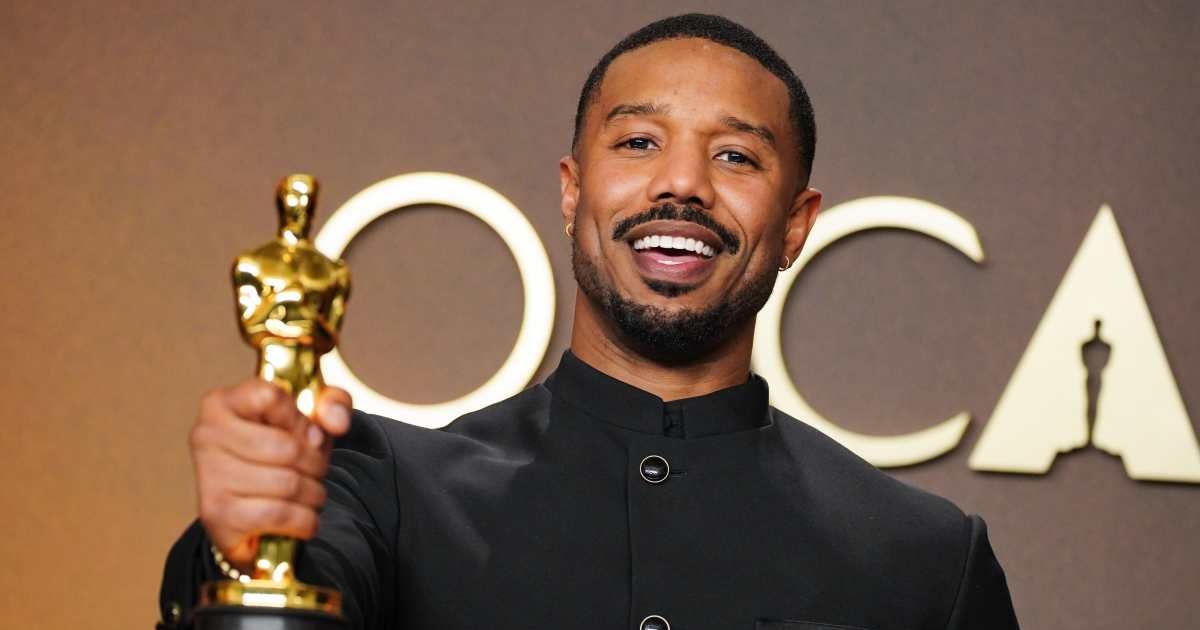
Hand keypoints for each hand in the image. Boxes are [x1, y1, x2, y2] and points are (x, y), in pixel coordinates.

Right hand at [189, 379, 351, 571]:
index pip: (271, 397)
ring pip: (288, 484)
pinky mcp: (217, 515)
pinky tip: (301, 517)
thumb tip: (337, 423)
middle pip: (287, 448)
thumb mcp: (312, 417)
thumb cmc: (282, 451)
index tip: (306, 432)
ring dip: (313, 494)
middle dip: (315, 464)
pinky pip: (280, 514)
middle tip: (313, 470)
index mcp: (223, 402)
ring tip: (308, 493)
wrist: (254, 509)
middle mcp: (206, 435)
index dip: (300, 419)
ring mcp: (208, 476)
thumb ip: (333, 404)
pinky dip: (304, 520)